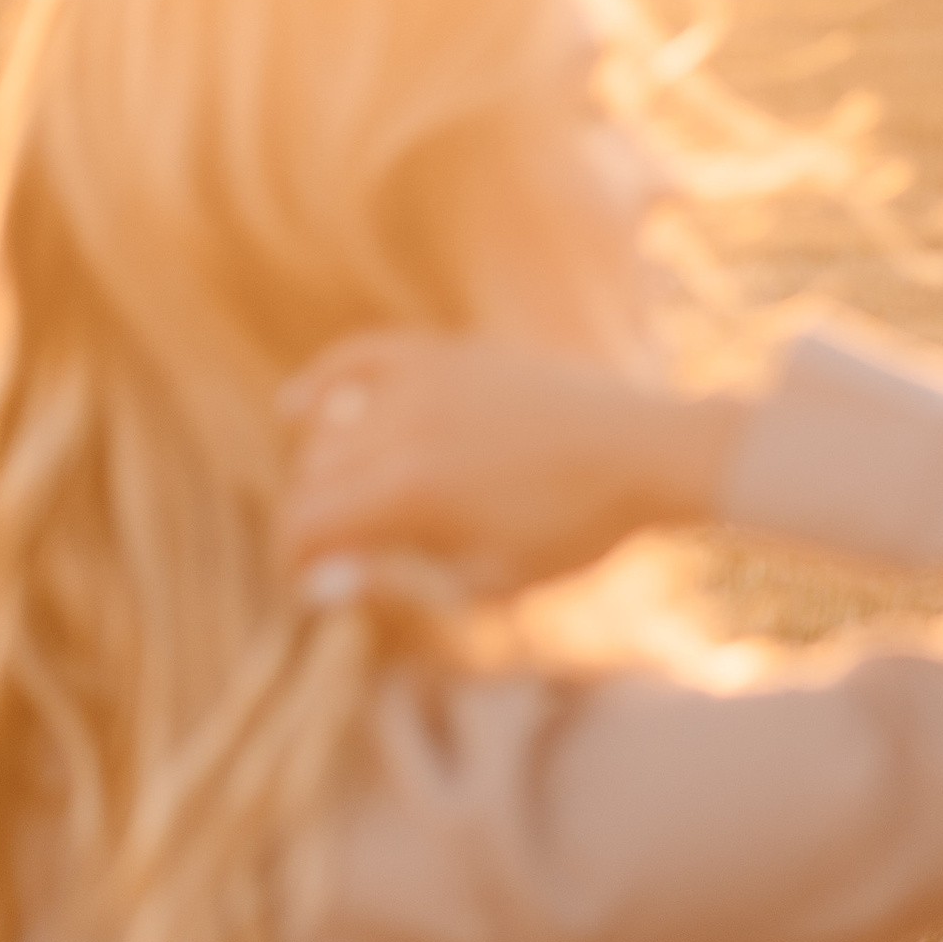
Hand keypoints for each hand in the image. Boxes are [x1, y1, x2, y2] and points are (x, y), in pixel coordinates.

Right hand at [277, 333, 737, 601]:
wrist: (646, 455)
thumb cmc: (577, 532)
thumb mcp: (489, 580)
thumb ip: (402, 578)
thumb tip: (327, 580)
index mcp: (410, 494)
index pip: (308, 525)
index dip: (295, 562)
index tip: (309, 587)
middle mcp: (402, 428)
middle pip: (314, 476)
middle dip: (314, 522)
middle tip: (338, 556)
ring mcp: (422, 382)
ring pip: (330, 424)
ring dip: (323, 469)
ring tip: (346, 506)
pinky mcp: (446, 354)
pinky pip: (360, 356)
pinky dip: (324, 380)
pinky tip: (299, 408)